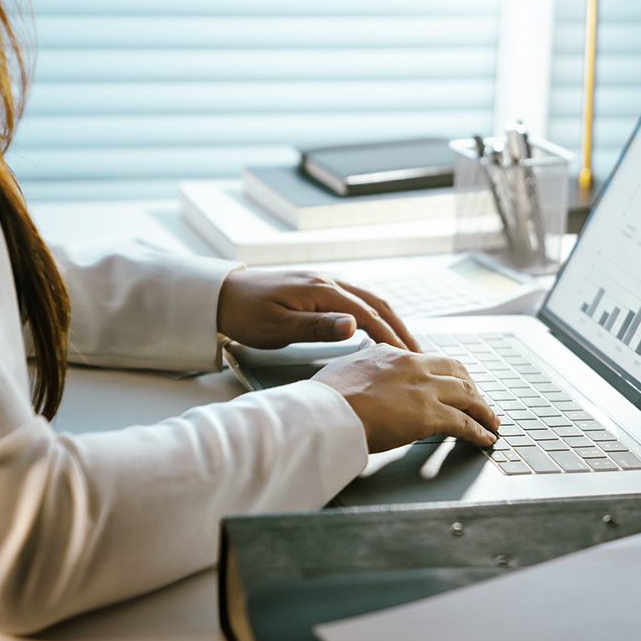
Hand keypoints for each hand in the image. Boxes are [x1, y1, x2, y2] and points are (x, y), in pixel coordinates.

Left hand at [217, 269, 418, 350]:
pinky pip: (357, 300)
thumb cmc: (245, 313)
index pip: (368, 315)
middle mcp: (328, 281)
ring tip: (407, 346)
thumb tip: (354, 326)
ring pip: (370, 301)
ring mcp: (325, 283)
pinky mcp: (319, 289)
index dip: (391, 338)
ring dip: (391, 322)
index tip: (408, 359)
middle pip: (377, 304)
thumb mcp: (278, 327)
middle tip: (419, 356)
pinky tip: (379, 332)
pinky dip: (376, 316)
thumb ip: (317, 327)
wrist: (221, 294)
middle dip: (400, 330)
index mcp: (321, 290)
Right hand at [313, 344, 498, 452]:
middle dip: (472, 389)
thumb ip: (364, 363)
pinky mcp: (430, 415)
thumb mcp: (347, 366)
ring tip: (491, 422)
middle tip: (479, 402)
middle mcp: (415, 367)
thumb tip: (365, 360)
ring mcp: (425, 390)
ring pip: (467, 396)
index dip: (449, 374)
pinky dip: (479, 432)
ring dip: (482, 410)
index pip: (432, 360)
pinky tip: (484, 439)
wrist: (326, 411)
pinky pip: (464, 423)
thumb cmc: (328, 396)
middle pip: (457, 373)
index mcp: (395, 355)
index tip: (454, 384)